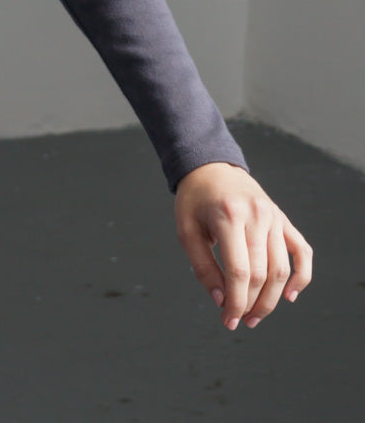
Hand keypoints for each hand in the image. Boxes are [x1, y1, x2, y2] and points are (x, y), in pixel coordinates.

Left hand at [174, 161, 312, 330]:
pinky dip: (301, 277)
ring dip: (271, 299)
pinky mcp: (283, 219)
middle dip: (251, 304)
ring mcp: (274, 216)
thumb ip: (203, 267)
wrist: (211, 168)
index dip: (236, 302)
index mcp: (228, 215)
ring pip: (281, 269)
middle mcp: (256, 215)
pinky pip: (302, 252)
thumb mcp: (187, 231)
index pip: (240, 271)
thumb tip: (222, 301)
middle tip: (239, 320)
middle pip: (261, 273)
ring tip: (255, 315)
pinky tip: (289, 296)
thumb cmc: (195, 201)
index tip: (228, 321)